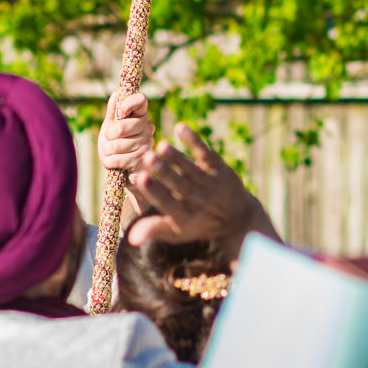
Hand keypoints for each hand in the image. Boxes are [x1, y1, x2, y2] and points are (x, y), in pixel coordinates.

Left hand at [98, 90, 154, 174]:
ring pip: (117, 145)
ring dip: (108, 150)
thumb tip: (116, 94)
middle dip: (110, 134)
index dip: (127, 104)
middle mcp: (148, 128)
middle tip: (110, 138)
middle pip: (122, 127)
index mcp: (141, 115)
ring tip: (112, 151)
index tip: (119, 114)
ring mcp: (146, 146)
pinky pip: (118, 160)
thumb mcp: (111, 124)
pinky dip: (110, 161)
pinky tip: (113, 161)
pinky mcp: (142, 163)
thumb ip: (113, 110)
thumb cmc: (115, 141)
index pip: (141, 100)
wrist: (119, 166)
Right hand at [127, 123, 277, 256]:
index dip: (154, 190)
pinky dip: (195, 142)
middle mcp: (199, 201)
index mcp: (185, 216)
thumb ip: (154, 230)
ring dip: (178, 157)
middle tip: (147, 157)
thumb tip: (130, 239)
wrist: (238, 218)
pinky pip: (206, 154)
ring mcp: (211, 184)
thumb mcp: (177, 232)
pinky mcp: (221, 170)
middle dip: (164, 172)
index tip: (139, 177)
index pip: (167, 203)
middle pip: (180, 185)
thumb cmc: (198, 223)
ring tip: (161, 145)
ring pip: (192, 169)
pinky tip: (181, 128)